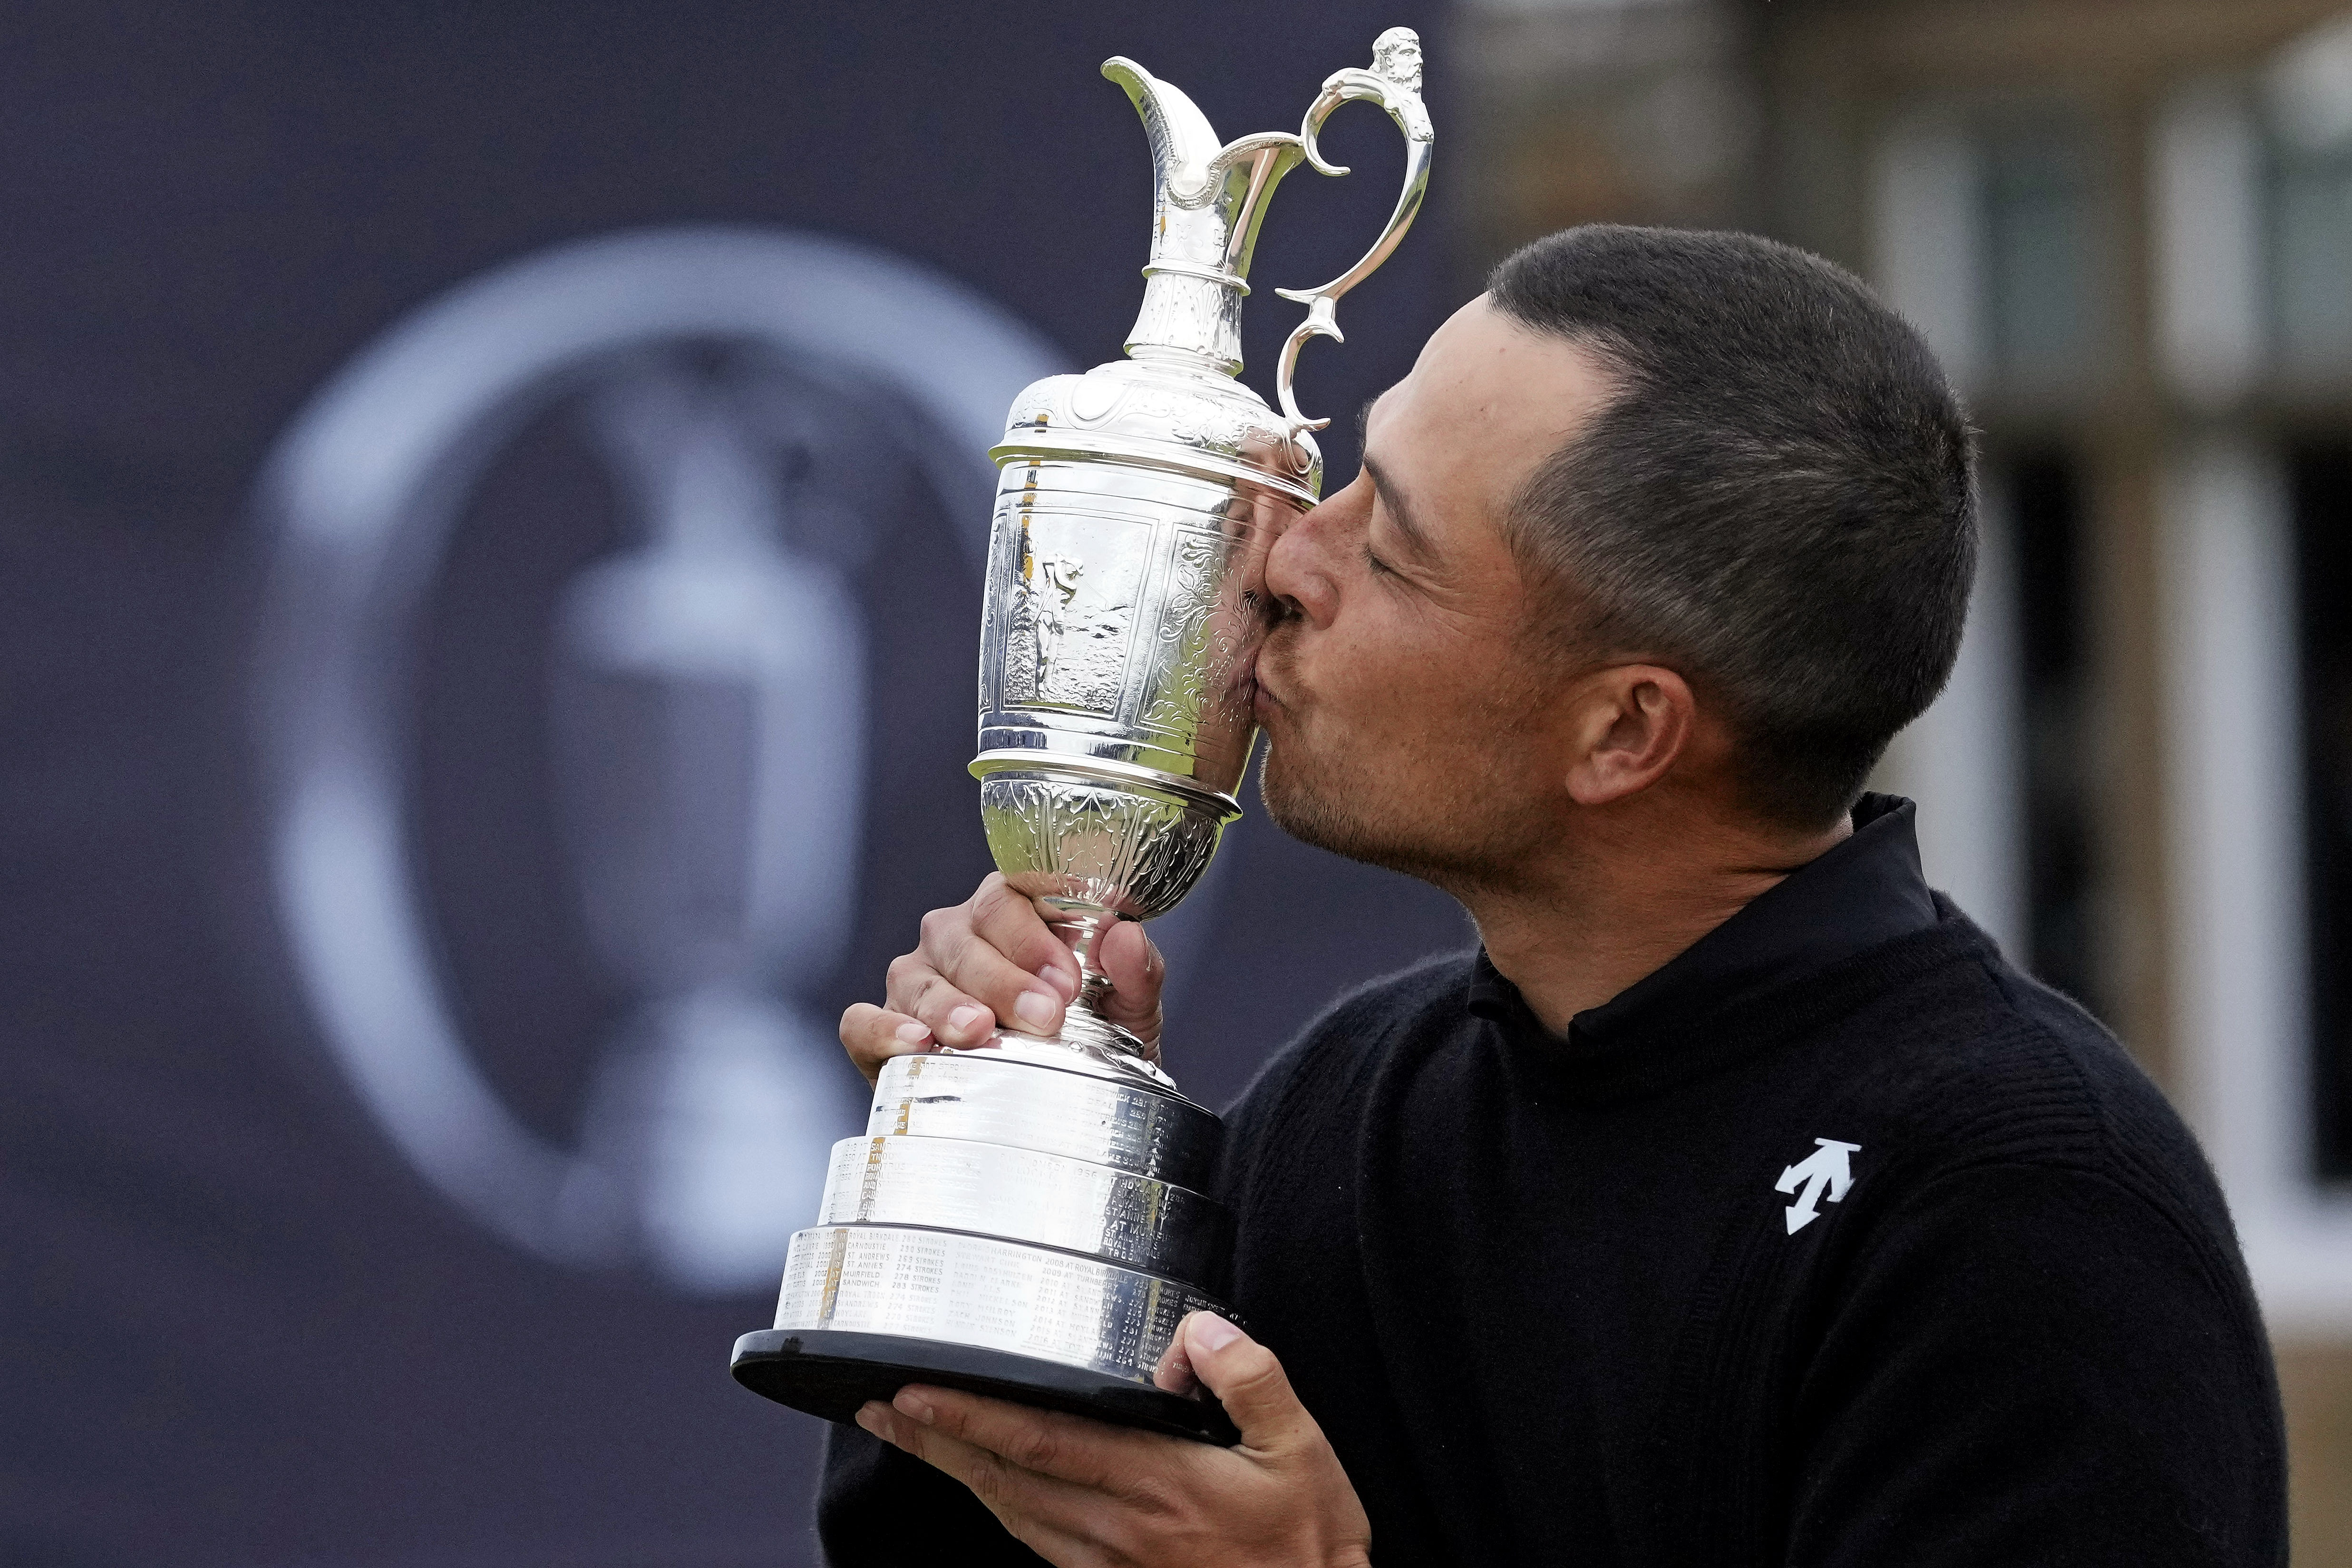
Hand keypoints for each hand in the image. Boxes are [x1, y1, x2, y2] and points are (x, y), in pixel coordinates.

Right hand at [838, 873, 1166, 1086]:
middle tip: (1043, 1016)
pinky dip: (884, 1030)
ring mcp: (915, 982)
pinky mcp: (882, 1030)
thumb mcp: (1130, 1011)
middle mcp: (957, 938)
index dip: (1034, 933)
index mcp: (1014, 915)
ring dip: (948, 1004)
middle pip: (963, 936)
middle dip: (1003, 977)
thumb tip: (1126, 936)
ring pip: (915, 976)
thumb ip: (1137, 972)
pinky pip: (863, 1021)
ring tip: (980, 1032)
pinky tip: (917, 1043)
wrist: (1063, 1111)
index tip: (1067, 979)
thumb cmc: (1092, 1041)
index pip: (1009, 896)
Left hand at [856, 1311, 1371, 1567]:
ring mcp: (1112, 1563)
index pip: (1041, 1441)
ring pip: (1012, 1514)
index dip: (970, 1415)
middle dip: (936, 1440)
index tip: (915, 1392)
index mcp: (1159, 1481)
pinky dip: (1001, 1512)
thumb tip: (1198, 1331)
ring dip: (956, 1474)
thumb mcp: (1302, 1451)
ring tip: (912, 1438)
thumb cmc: (1310, 1546)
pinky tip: (986, 1493)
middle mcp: (1121, 1525)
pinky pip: (1039, 1546)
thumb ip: (1249, 1379)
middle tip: (881, 1412)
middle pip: (1005, 1478)